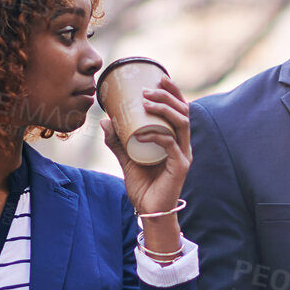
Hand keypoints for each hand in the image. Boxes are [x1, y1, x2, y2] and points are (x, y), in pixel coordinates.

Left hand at [103, 75, 191, 253]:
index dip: (173, 92)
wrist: (148, 211)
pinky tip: (142, 131)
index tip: (159, 78)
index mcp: (175, 140)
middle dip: (168, 96)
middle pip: (183, 112)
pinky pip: (171, 144)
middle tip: (148, 89)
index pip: (180, 110)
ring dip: (164, 109)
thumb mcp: (127, 158)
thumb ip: (118, 141)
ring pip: (181, 123)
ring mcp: (184, 155)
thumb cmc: (143, 186)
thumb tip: (105, 119)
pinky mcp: (180, 167)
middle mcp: (183, 145)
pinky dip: (156, 134)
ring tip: (147, 101)